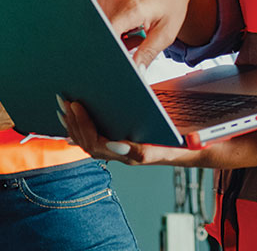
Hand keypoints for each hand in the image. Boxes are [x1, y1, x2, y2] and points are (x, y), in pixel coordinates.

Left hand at [58, 96, 206, 167]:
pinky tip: (71, 120)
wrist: (192, 149)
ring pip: (89, 143)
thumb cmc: (184, 144)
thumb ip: (156, 146)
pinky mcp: (119, 143)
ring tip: (63, 106)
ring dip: (74, 125)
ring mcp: (120, 151)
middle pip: (91, 144)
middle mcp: (124, 155)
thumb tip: (119, 145)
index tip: (79, 109)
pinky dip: (80, 128)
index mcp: (135, 154)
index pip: (102, 146)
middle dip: (76, 123)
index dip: (87, 129)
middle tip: (67, 101)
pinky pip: (94, 139)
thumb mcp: (177, 143)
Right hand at [97, 0, 207, 67]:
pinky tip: (128, 20)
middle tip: (137, 40)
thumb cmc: (171, 2)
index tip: (122, 56)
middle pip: (105, 33)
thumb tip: (135, 70)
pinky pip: (102, 15)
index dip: (113, 49)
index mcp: (132, 7)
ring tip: (135, 28)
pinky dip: (114, 23)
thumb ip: (147, 53)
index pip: (109, 35)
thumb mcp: (165, 33)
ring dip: (116, 33)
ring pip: (102, 26)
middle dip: (117, 43)